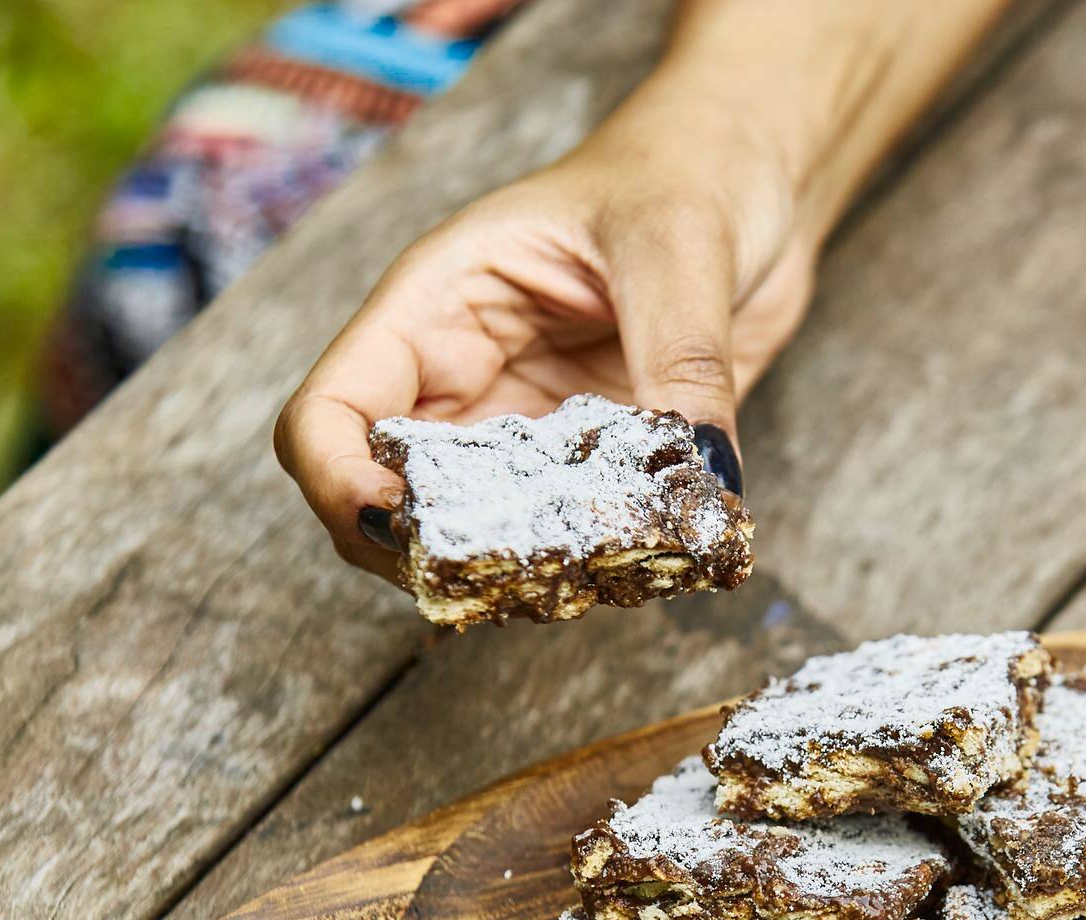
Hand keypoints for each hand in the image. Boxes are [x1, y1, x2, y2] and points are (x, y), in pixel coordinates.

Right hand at [275, 92, 816, 581]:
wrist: (754, 172)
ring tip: (586, 581)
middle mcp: (466, 379)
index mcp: (437, 307)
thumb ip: (683, 361)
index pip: (330, 412)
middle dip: (429, 553)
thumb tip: (703, 475)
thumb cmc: (688, 172)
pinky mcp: (596, 464)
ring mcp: (528, 429)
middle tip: (507, 580)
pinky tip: (647, 564)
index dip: (342, 482)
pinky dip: (593, 566)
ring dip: (514, 572)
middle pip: (385, 501)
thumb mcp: (678, 247)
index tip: (405, 527)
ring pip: (476, 533)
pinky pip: (568, 535)